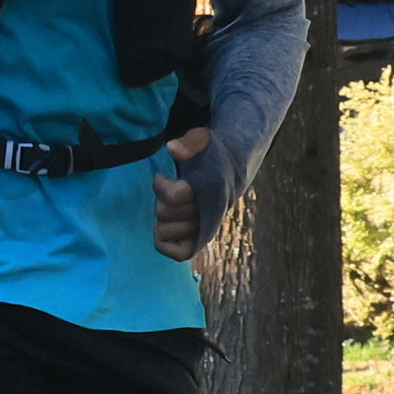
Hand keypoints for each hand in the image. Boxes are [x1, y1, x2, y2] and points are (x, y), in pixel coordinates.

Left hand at [152, 126, 217, 258]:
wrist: (233, 170)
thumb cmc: (213, 154)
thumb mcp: (203, 139)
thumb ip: (190, 142)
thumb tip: (172, 148)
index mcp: (210, 190)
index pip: (174, 195)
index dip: (162, 186)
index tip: (166, 176)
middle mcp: (209, 213)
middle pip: (163, 213)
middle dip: (161, 199)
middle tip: (171, 190)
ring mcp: (205, 228)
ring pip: (164, 230)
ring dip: (162, 216)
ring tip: (171, 206)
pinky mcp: (200, 239)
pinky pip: (179, 253)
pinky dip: (164, 242)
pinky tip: (164, 226)